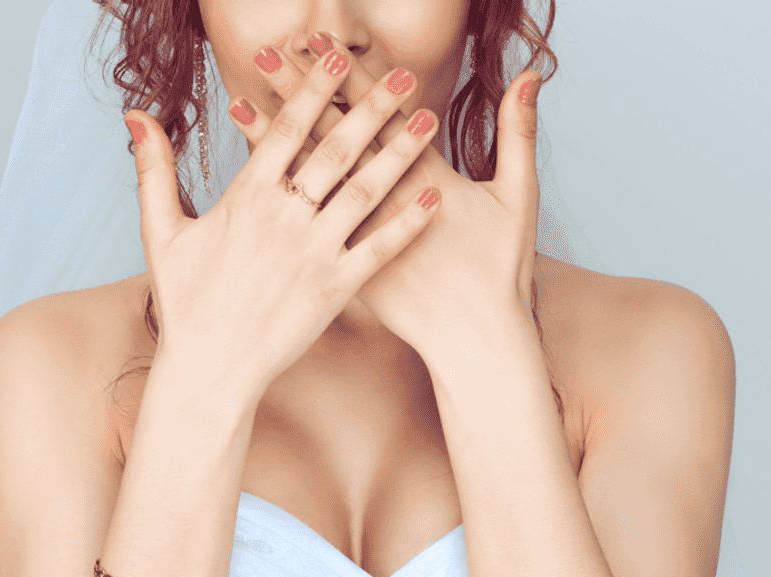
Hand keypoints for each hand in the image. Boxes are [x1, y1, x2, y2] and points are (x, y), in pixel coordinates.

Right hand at [125, 44, 441, 390]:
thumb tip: (137, 115)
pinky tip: (433, 197)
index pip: (285, 129)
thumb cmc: (185, 302)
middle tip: (401, 74)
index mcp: (245, 199)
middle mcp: (284, 219)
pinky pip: (379, 248)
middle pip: (335, 150)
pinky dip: (408, 223)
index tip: (336, 56)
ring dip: (399, 152)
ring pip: (365, 191)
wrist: (211, 369)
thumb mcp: (160, 232)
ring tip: (428, 117)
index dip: (313, 88)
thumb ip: (154, 169)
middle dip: (370, 107)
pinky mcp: (336, 289)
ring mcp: (314, 254)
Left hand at [250, 33, 544, 357]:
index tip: (321, 43)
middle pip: (334, 136)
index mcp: (426, 177)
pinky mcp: (346, 266)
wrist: (476, 340)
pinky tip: (250, 178)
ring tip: (240, 103)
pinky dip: (279, 198)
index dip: (350, 76)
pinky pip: (303, 223)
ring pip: (310, 179)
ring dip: (276, 140)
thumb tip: (530, 76)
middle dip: (300, 93)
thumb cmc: (502, 269)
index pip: (379, 113)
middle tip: (267, 54)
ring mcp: (360, 237)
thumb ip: (519, 132)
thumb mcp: (520, 196)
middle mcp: (385, 203)